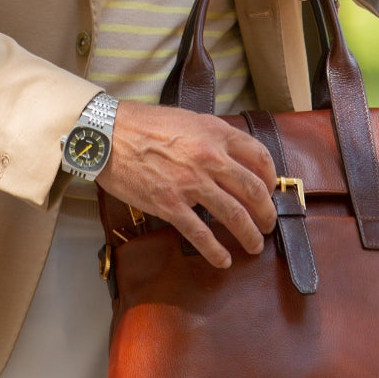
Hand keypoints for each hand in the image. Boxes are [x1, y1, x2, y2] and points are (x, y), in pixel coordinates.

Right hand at [97, 101, 276, 269]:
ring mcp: (191, 183)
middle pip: (254, 191)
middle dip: (267, 213)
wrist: (107, 134)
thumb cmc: (143, 124)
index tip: (271, 190)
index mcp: (216, 133)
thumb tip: (229, 156)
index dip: (271, 178)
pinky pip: (201, 233)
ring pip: (235, 215)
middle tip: (268, 224)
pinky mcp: (170, 204)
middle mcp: (210, 158)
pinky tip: (223, 259)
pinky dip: (216, 250)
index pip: (260, 158)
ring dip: (250, 235)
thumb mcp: (187, 118)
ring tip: (254, 245)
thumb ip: (212, 136)